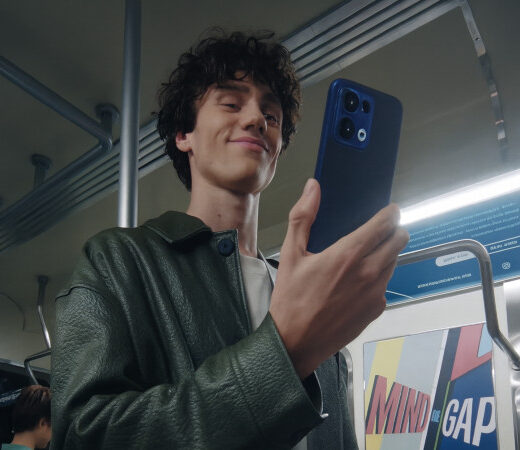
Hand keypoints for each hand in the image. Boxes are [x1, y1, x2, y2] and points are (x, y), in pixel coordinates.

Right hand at [269, 178, 408, 378]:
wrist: (295, 342)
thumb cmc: (291, 300)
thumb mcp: (290, 254)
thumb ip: (303, 217)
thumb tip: (313, 188)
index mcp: (347, 254)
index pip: (384, 224)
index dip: (391, 213)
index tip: (390, 210)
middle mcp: (368, 272)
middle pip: (399, 240)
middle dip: (394, 230)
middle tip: (381, 230)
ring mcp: (375, 293)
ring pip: (395, 262)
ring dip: (387, 253)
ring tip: (366, 254)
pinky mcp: (376, 309)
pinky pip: (386, 285)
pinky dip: (379, 277)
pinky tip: (358, 281)